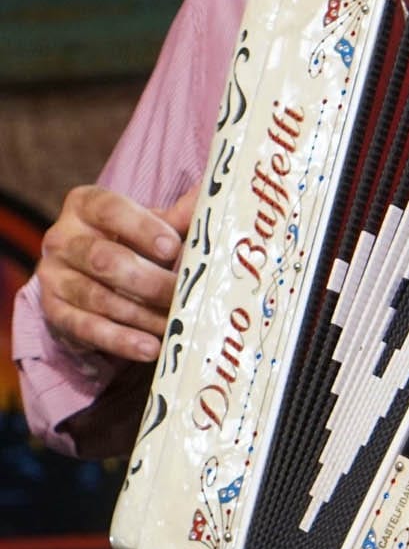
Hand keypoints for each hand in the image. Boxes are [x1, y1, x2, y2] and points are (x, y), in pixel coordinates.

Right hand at [37, 184, 197, 363]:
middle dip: (149, 281)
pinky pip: (86, 328)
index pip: (111, 209)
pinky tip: (150, 347)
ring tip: (174, 324)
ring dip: (142, 315)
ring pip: (98, 298)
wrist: (91, 274)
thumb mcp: (152, 223)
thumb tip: (215, 201)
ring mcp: (53, 276)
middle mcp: (62, 238)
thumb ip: (180, 215)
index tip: (173, 248)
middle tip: (183, 295)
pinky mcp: (53, 311)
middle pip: (104, 259)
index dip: (143, 228)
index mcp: (85, 204)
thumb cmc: (130, 241)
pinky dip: (120, 340)